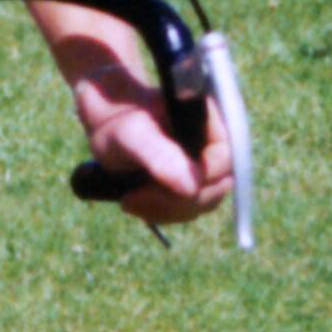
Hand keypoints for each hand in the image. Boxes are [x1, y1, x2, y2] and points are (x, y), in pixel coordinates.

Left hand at [75, 69, 234, 227]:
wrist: (106, 122)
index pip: (225, 161)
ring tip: (130, 200)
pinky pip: (189, 207)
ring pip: (203, 201)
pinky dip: (163, 211)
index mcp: (210, 120)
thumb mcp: (133, 135)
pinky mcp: (192, 181)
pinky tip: (135, 203)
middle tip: (134, 199)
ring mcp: (205, 163)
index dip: (199, 181)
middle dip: (176, 200)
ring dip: (167, 210)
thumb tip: (192, 186)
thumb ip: (160, 155)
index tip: (156, 186)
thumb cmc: (118, 120)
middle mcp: (214, 142)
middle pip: (216, 186)